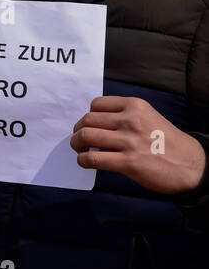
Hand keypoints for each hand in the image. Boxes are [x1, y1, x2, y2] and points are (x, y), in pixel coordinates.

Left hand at [71, 96, 207, 194]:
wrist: (191, 164)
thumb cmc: (167, 141)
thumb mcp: (149, 117)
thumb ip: (124, 115)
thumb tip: (94, 121)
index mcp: (135, 106)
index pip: (96, 104)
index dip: (88, 116)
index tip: (89, 125)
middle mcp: (131, 120)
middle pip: (87, 120)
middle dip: (78, 130)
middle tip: (79, 139)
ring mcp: (129, 141)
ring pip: (86, 136)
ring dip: (76, 144)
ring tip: (80, 149)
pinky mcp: (128, 162)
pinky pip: (92, 158)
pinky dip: (82, 160)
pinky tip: (85, 162)